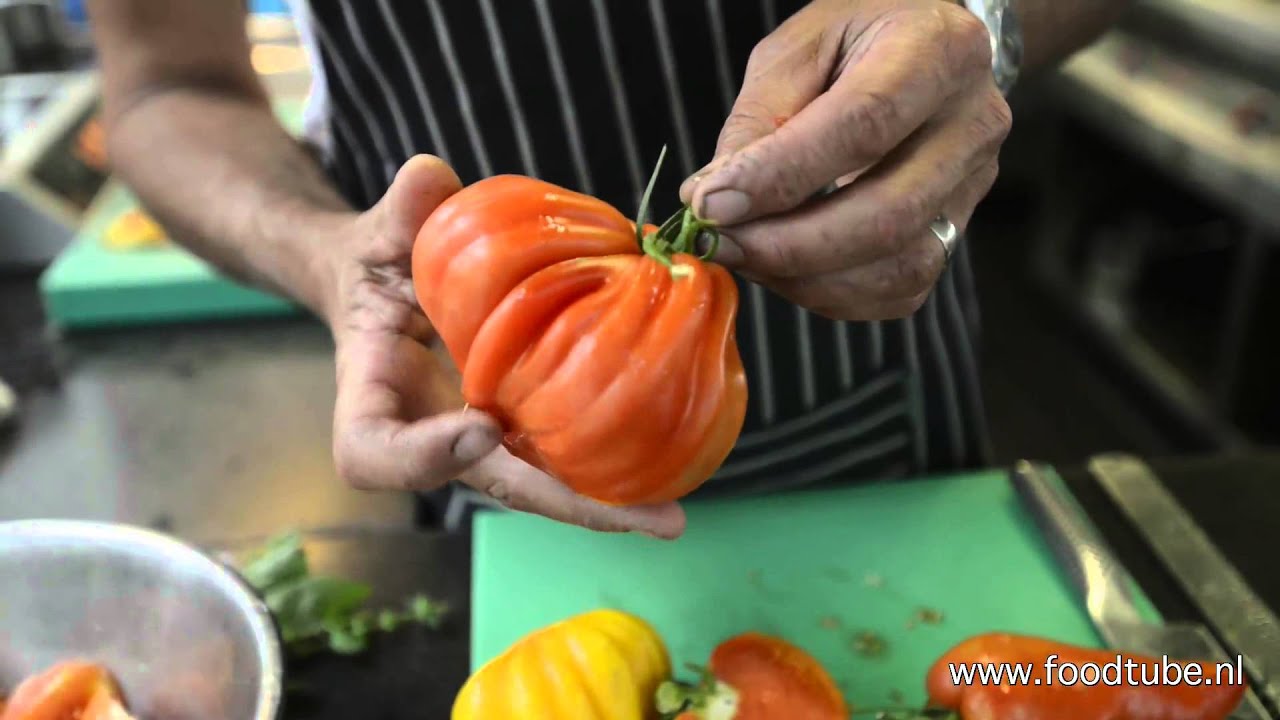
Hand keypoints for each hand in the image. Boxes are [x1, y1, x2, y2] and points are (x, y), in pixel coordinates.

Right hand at [325, 156, 685, 537]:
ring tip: (668, 513)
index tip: (477, 429)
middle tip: (645, 519)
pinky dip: (608, 463)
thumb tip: (429, 177)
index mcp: (374, 397)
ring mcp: (478, 438)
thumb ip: (399, 212)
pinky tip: (667, 467)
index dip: (423, 457)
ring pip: (536, 482)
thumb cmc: (374, 264)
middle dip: (565, 504)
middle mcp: (430, 435)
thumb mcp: (378, 234)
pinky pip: (560, 452)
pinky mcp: (516, 424)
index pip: (376, 453)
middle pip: (490, 487)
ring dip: (602, 501)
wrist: (384, 291)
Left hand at [681, 0, 1010, 320]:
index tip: (713, 204)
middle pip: (888, 212)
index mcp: (936, 51)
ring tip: (745, 255)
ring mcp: (974, 185)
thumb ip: (757, 122)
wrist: (923, 48)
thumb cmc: (854, 41)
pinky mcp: (957, 229)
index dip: (780, 175)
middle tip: (720, 243)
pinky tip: (785, 270)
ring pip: (898, 265)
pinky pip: (899, 290)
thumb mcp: (795, 51)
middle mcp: (972, 122)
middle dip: (789, 244)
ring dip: (806, 278)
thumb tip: (711, 200)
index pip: (862, 125)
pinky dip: (832, 295)